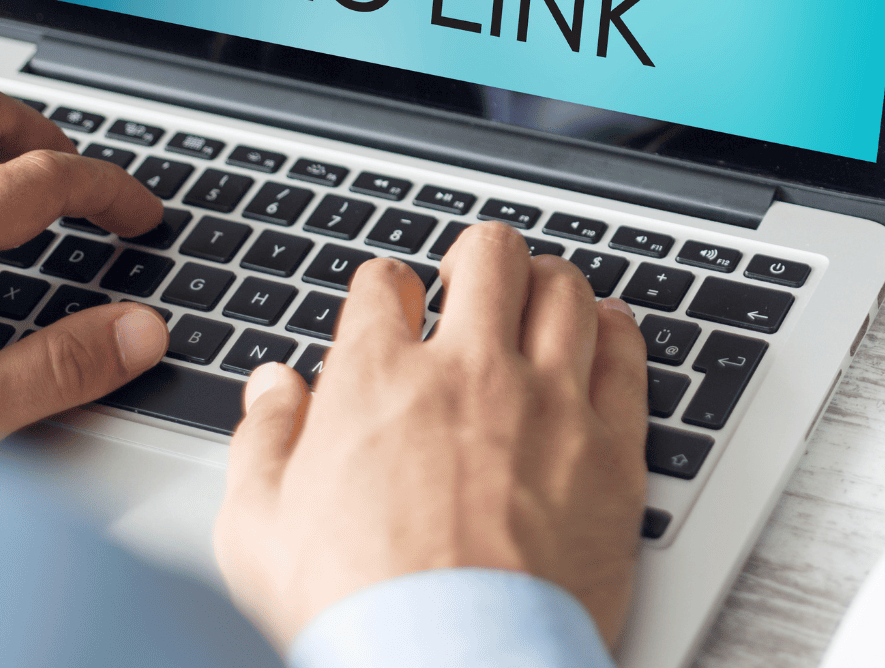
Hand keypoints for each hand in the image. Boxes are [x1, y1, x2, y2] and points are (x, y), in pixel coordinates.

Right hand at [215, 224, 649, 648]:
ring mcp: (548, 405)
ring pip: (566, 292)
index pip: (384, 286)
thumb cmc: (358, 612)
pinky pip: (627, 358)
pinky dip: (616, 333)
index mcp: (378, 381)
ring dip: (550, 283)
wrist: (451, 664)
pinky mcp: (610, 450)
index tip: (391, 305)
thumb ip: (263, 442)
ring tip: (540, 297)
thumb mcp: (257, 531)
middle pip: (490, 257)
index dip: (385, 289)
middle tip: (475, 279)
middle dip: (477, 257)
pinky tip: (606, 332)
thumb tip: (272, 389)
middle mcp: (470, 373)